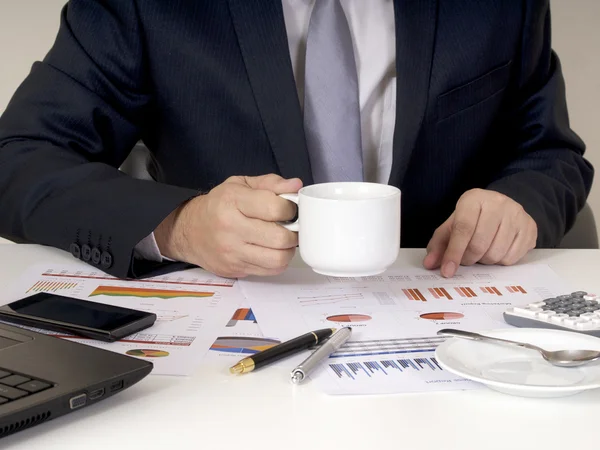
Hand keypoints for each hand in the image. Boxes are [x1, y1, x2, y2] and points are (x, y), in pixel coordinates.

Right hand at [155, 174, 301, 277]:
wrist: (190, 231)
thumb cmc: (219, 205)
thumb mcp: (240, 185)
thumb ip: (270, 183)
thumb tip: (296, 185)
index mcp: (233, 201)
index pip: (274, 208)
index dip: (290, 209)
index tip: (290, 208)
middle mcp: (230, 227)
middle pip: (279, 237)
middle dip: (293, 232)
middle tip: (291, 227)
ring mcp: (232, 252)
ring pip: (277, 259)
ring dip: (288, 250)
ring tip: (284, 240)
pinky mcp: (235, 269)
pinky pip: (269, 271)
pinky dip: (278, 262)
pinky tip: (273, 251)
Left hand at [423, 189, 536, 277]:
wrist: (502, 207)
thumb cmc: (472, 218)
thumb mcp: (452, 225)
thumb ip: (439, 244)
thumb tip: (429, 264)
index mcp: (474, 199)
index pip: (463, 228)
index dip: (453, 252)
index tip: (447, 271)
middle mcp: (498, 203)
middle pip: (479, 244)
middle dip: (468, 258)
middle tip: (465, 258)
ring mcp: (517, 215)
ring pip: (496, 253)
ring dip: (484, 261)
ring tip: (481, 252)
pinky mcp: (530, 228)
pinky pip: (511, 258)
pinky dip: (500, 261)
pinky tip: (496, 250)